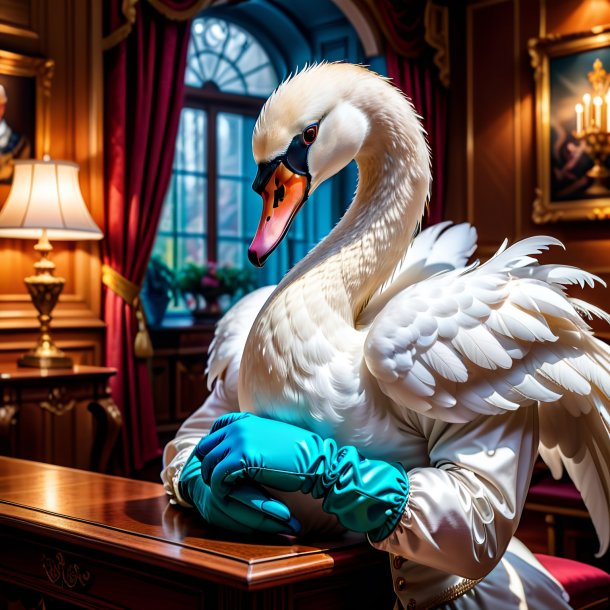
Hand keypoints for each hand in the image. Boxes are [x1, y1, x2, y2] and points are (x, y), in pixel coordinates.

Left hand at [196, 412, 408, 540]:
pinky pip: (218, 476)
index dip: (215, 447)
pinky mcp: (241, 458)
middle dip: (208, 465)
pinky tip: (230, 495)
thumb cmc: (298, 452)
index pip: (216, 428)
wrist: (316, 459)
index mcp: (246, 419)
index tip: (220, 463)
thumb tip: (242, 445)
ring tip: (225, 491)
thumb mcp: (272, 436)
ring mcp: (238, 440)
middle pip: (206, 447)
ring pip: (209, 463)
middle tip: (217, 482)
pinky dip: (220, 489)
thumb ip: (254, 436)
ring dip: (214, 480)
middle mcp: (239, 426)